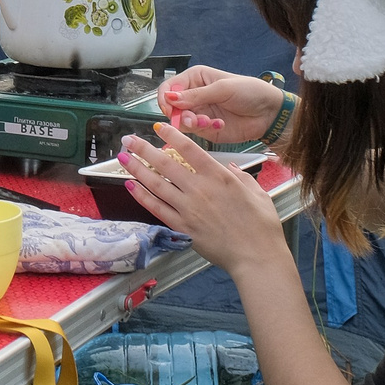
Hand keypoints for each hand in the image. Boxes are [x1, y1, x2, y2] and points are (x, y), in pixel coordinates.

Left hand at [118, 125, 286, 278]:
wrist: (256, 257)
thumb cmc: (262, 226)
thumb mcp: (257, 193)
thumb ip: (241, 176)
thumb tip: (230, 167)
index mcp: (219, 177)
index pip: (189, 149)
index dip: (172, 135)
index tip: (159, 127)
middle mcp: (200, 189)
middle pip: (165, 164)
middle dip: (144, 149)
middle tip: (129, 139)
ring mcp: (188, 209)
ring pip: (156, 184)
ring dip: (137, 169)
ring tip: (123, 158)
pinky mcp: (182, 227)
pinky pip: (157, 209)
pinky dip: (142, 196)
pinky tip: (131, 186)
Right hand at [158, 66, 287, 147]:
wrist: (269, 114)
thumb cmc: (250, 92)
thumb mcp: (223, 88)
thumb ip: (196, 95)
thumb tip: (170, 98)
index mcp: (195, 78)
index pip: (169, 87)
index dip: (166, 98)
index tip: (170, 108)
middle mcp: (194, 95)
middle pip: (172, 106)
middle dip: (180, 114)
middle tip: (192, 119)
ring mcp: (199, 112)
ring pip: (180, 121)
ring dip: (192, 123)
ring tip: (208, 122)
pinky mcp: (206, 129)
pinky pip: (194, 132)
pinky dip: (204, 129)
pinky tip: (218, 124)